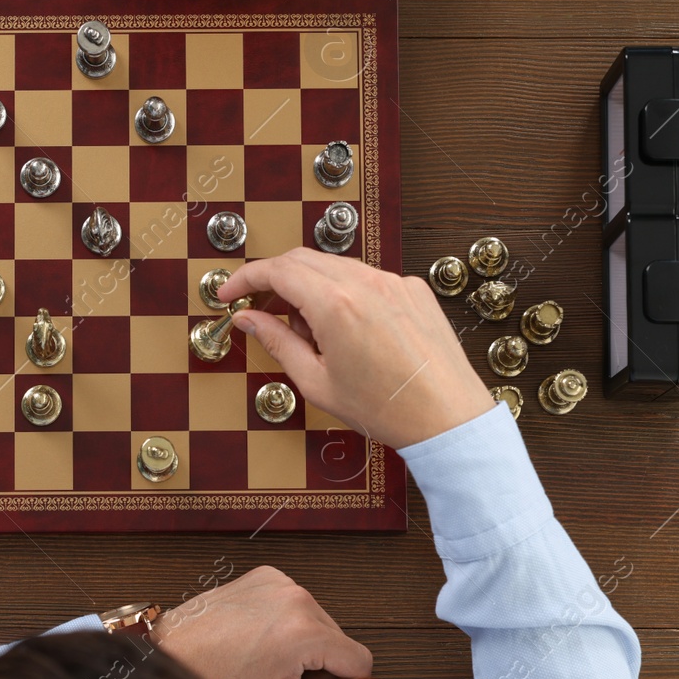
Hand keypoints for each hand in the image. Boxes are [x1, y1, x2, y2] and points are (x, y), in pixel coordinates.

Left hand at [152, 565, 387, 678]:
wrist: (171, 659)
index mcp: (305, 630)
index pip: (361, 660)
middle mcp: (296, 596)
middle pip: (339, 640)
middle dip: (318, 664)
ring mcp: (278, 582)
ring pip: (319, 622)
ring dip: (302, 644)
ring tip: (264, 659)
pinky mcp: (263, 576)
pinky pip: (296, 604)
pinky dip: (285, 623)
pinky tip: (257, 639)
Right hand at [216, 249, 493, 449]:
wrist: (448, 419)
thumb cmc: (387, 409)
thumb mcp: (316, 381)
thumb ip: (277, 342)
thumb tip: (248, 319)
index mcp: (336, 304)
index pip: (276, 270)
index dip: (245, 279)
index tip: (230, 294)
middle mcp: (366, 282)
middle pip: (302, 259)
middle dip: (274, 280)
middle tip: (259, 311)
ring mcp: (393, 281)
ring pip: (334, 266)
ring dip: (309, 286)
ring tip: (308, 332)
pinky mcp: (413, 288)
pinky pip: (366, 277)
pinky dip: (344, 292)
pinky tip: (346, 329)